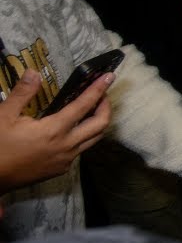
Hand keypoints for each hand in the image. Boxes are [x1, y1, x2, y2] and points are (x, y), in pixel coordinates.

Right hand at [0, 69, 112, 193]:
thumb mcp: (4, 116)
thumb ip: (22, 94)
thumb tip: (34, 73)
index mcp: (54, 130)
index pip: (84, 105)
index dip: (98, 89)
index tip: (109, 77)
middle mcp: (66, 146)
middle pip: (100, 125)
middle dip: (106, 106)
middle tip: (102, 94)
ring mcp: (66, 160)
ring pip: (94, 139)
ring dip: (98, 122)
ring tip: (93, 109)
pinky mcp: (61, 169)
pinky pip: (80, 150)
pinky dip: (84, 136)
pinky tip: (73, 130)